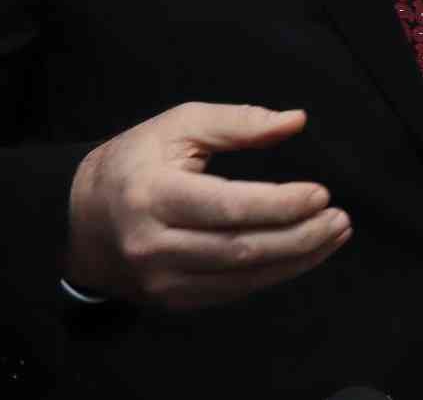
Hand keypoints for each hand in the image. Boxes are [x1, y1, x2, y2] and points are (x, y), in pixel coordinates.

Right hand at [64, 102, 350, 310]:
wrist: (83, 217)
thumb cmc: (135, 162)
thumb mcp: (179, 125)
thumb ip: (238, 122)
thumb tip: (294, 121)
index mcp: (152, 195)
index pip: (228, 207)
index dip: (280, 204)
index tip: (321, 194)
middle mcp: (155, 245)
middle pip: (241, 249)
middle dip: (300, 237)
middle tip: (340, 220)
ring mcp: (163, 281)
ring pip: (243, 277)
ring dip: (297, 259)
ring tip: (333, 235)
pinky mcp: (173, 300)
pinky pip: (234, 291)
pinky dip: (274, 274)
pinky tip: (302, 254)